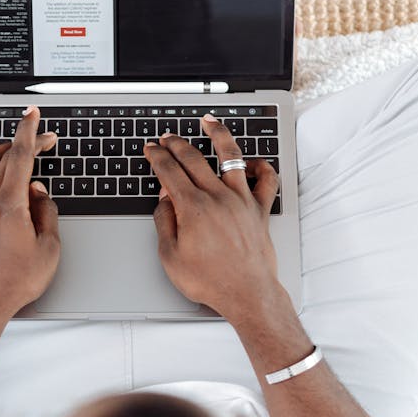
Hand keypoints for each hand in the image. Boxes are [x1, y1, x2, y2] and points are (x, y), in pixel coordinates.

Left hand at [0, 106, 59, 326]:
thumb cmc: (17, 281)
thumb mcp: (49, 247)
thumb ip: (46, 212)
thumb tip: (39, 191)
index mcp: (10, 205)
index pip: (21, 156)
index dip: (29, 131)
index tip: (34, 115)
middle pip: (5, 158)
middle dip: (25, 142)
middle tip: (42, 140)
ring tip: (14, 150)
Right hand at [146, 115, 280, 322]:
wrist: (246, 294)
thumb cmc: (209, 280)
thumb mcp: (170, 256)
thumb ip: (164, 223)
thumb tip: (164, 200)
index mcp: (192, 207)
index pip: (169, 170)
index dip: (156, 156)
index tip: (151, 149)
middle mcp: (218, 197)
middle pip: (193, 158)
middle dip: (176, 143)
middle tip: (167, 137)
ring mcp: (242, 200)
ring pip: (231, 156)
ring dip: (218, 135)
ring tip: (210, 123)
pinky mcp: (260, 210)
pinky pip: (266, 180)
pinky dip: (261, 167)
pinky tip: (252, 162)